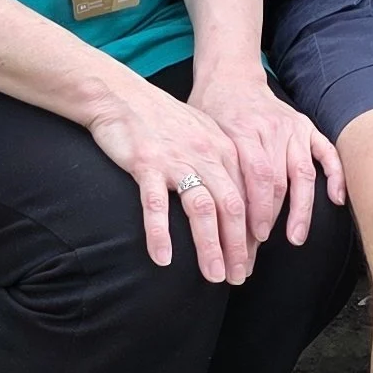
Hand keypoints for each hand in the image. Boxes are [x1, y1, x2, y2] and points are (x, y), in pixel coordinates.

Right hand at [86, 77, 251, 281]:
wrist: (120, 95)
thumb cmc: (160, 119)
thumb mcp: (200, 134)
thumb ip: (219, 163)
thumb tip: (233, 202)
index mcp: (224, 149)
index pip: (247, 197)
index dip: (252, 232)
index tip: (251, 259)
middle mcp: (206, 155)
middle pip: (232, 207)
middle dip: (239, 247)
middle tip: (239, 277)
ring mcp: (176, 160)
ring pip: (202, 209)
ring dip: (211, 246)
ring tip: (214, 276)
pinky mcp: (146, 165)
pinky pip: (156, 205)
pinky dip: (160, 233)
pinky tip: (163, 259)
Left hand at [189, 61, 346, 254]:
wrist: (231, 78)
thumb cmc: (211, 113)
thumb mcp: (203, 137)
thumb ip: (212, 170)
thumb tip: (208, 219)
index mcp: (243, 133)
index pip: (254, 180)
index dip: (255, 212)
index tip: (250, 241)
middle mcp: (271, 130)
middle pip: (277, 184)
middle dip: (270, 221)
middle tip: (261, 250)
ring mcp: (292, 129)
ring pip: (302, 174)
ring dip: (301, 210)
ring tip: (296, 237)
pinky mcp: (306, 127)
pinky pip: (326, 153)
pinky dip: (335, 176)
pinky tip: (337, 200)